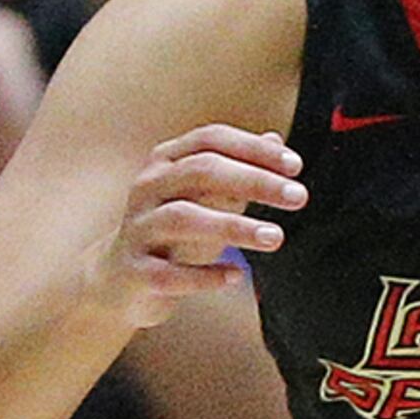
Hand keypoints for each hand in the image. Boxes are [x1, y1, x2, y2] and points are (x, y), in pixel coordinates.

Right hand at [102, 127, 306, 328]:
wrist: (120, 277)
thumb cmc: (173, 232)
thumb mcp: (204, 197)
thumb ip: (238, 171)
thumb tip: (276, 140)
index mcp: (166, 162)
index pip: (210, 140)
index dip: (253, 149)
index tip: (296, 166)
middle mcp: (148, 188)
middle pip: (201, 172)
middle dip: (254, 181)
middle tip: (299, 197)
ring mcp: (139, 228)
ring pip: (183, 218)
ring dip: (234, 226)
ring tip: (276, 237)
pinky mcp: (136, 270)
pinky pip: (169, 273)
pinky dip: (204, 275)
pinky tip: (237, 276)